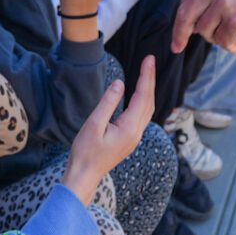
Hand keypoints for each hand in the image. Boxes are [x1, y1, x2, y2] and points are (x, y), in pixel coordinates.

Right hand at [62, 55, 154, 203]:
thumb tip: (119, 83)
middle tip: (150, 60)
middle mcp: (137, 132)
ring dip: (148, 89)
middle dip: (150, 79)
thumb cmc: (85, 151)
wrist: (85, 174)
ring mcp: (135, 136)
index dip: (146, 76)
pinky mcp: (130, 138)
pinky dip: (144, 100)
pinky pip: (142, 115)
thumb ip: (108, 103)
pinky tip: (140, 94)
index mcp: (130, 128)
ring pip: (148, 108)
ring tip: (147, 73)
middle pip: (149, 101)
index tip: (149, 59)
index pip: (142, 96)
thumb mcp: (93, 124)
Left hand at [172, 0, 235, 53]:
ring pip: (206, 31)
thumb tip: (193, 24)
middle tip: (177, 48)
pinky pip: (222, 41)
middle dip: (180, 35)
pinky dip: (230, 44)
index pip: (185, 1)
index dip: (179, 20)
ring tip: (235, 33)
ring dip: (218, 38)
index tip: (177, 36)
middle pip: (186, 17)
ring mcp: (224, 3)